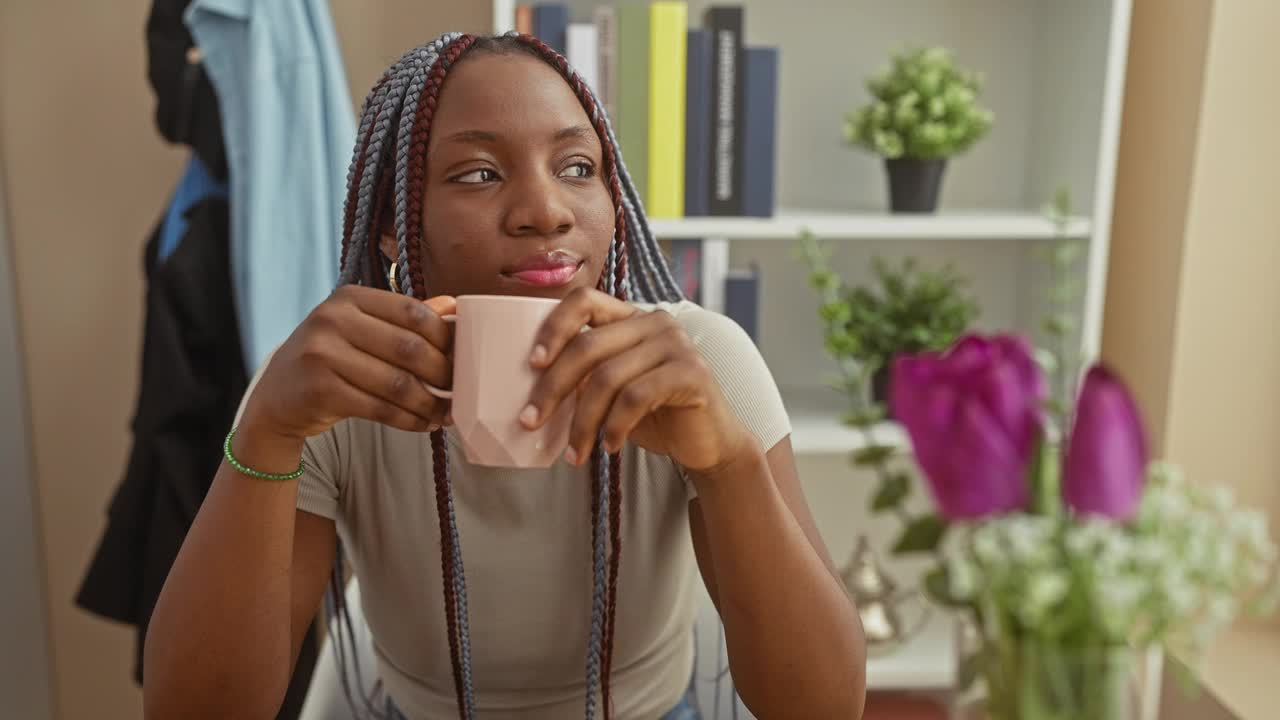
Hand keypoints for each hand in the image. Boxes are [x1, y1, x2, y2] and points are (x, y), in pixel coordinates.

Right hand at [240, 286, 455, 440]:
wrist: (278, 396)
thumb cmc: (330, 358)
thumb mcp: (361, 328)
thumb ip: (404, 318)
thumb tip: (453, 305)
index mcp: (349, 297)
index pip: (412, 312)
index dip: (445, 336)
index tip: (463, 356)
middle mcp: (332, 320)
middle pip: (409, 348)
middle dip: (442, 373)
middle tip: (460, 389)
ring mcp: (322, 355)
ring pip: (397, 383)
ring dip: (429, 403)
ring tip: (446, 412)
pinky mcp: (320, 391)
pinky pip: (380, 408)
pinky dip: (409, 419)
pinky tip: (424, 423)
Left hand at [521, 287, 753, 471]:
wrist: (708, 443)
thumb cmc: (654, 415)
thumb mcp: (611, 391)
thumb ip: (583, 377)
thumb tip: (532, 388)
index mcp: (631, 317)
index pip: (584, 300)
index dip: (553, 327)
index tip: (532, 363)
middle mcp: (655, 321)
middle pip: (587, 346)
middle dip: (552, 388)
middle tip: (530, 421)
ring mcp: (676, 344)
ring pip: (608, 378)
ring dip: (583, 422)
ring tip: (575, 452)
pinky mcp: (692, 373)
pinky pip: (636, 397)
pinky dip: (614, 426)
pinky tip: (609, 446)